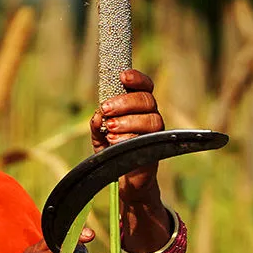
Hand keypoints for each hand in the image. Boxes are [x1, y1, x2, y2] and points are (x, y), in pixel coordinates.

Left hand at [90, 69, 163, 199]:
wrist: (124, 176)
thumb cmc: (113, 149)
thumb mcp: (99, 135)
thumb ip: (96, 124)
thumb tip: (97, 115)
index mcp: (139, 107)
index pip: (145, 86)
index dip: (137, 79)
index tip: (123, 76)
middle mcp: (151, 116)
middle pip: (147, 100)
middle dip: (125, 102)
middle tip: (106, 109)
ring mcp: (155, 133)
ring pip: (151, 119)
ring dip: (128, 121)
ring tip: (109, 128)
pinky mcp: (155, 150)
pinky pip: (147, 140)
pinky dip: (129, 139)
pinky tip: (114, 142)